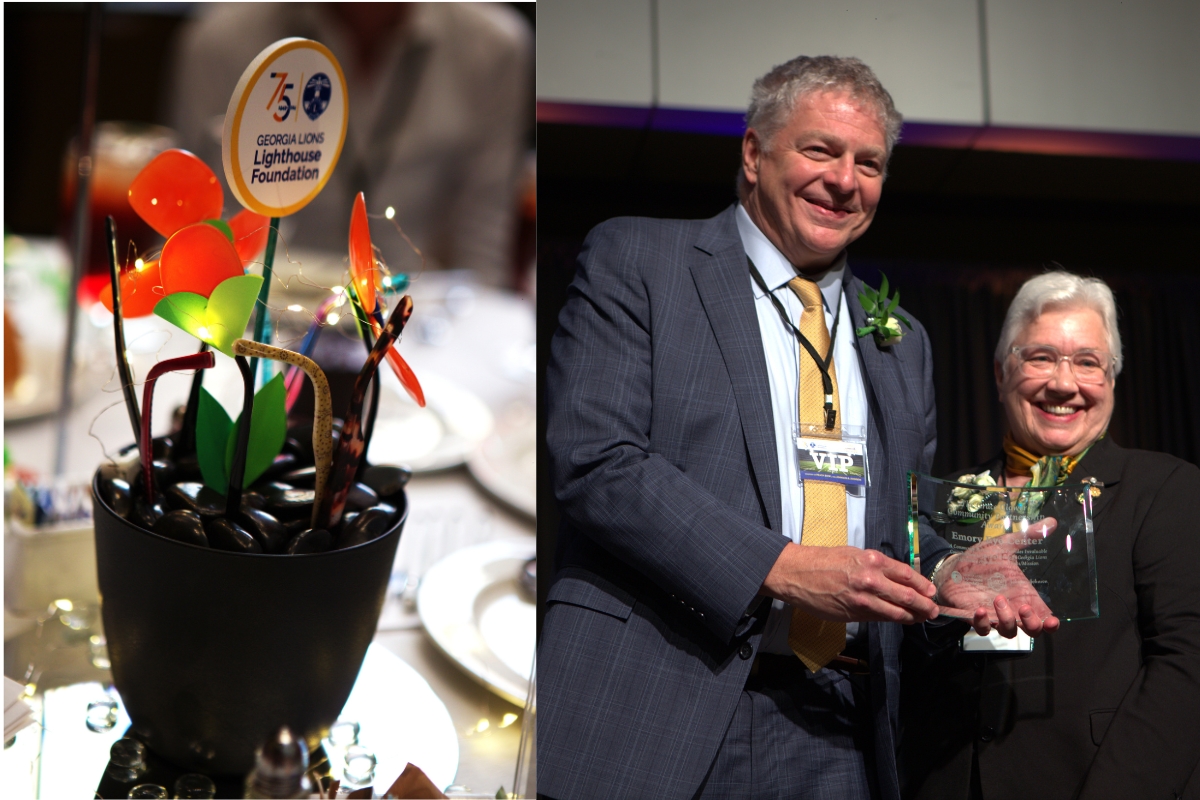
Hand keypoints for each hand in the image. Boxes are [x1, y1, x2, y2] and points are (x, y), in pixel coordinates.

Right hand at [760, 544, 938, 624]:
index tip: (931, 592)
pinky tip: (900, 620)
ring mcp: (864, 598)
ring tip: (921, 618)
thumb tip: (896, 578)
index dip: (923, 586)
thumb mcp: (853, 554)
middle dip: (925, 605)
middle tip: (933, 610)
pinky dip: (893, 620)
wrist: (797, 573)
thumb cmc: (823, 561)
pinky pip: (880, 618)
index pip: (907, 575)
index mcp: (872, 560)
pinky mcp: (855, 613)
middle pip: (908, 596)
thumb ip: (876, 567)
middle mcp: (871, 579)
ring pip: (897, 611)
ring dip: (913, 616)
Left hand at [934, 519, 1061, 637]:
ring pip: (1008, 631)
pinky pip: (983, 628)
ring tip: (998, 599)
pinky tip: (980, 610)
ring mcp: (993, 614)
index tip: (1053, 621)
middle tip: (1024, 608)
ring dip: (1007, 620)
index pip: (1043, 617)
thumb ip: (1026, 537)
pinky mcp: (975, 617)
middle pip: (1031, 630)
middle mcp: (1011, 608)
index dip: (1050, 624)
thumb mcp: (1004, 546)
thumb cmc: (981, 559)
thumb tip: (1051, 522)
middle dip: (1031, 623)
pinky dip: (983, 622)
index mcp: (1023, 594)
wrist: (953, 566)